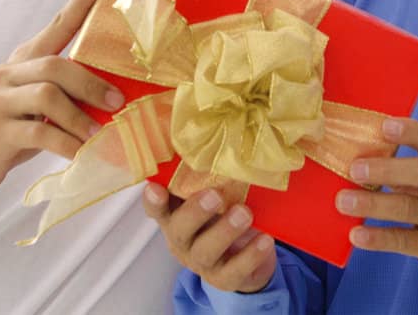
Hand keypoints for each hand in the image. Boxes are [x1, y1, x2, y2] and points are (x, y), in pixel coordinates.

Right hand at [0, 0, 125, 200]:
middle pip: (55, 65)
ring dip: (80, 118)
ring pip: (48, 96)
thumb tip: (113, 95)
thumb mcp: (35, 108)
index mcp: (21, 62)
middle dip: (90, 83)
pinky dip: (66, 144)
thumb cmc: (7, 134)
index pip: (55, 26)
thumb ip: (63, 95)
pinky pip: (40, 134)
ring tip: (97, 135)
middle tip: (116, 102)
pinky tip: (79, 154)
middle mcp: (7, 74)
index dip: (78, 4)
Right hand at [143, 183, 277, 293]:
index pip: (157, 209)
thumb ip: (207, 178)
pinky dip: (251, 255)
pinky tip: (264, 239)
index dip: (153, 201)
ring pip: (206, 251)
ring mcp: (202, 262)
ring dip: (225, 231)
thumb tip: (217, 138)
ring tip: (244, 213)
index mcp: (175, 217)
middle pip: (180, 230)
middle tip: (215, 195)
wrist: (246, 262)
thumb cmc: (223, 218)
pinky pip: (234, 271)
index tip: (155, 188)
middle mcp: (183, 241)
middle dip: (196, 212)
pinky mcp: (224, 279)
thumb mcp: (213, 198)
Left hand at [342, 118, 417, 292]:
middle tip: (354, 169)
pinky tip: (356, 235)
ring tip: (343, 201)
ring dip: (373, 204)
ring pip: (410, 207)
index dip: (410, 132)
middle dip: (387, 169)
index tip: (384, 126)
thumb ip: (412, 170)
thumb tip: (361, 160)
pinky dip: (379, 238)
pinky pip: (406, 241)